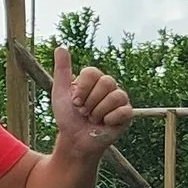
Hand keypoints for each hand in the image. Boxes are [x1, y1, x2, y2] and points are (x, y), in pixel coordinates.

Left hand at [50, 45, 132, 161]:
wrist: (75, 140)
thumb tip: (61, 46)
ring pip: (115, 96)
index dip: (82, 88)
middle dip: (90, 101)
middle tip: (84, 112)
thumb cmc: (68, 117)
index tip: (75, 101)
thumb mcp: (60, 92)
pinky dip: (109, 119)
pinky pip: (123, 111)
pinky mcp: (127, 114)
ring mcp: (120, 100)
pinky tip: (104, 124)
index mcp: (95, 79)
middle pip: (106, 82)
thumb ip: (62, 70)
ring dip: (98, 112)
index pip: (93, 72)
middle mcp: (109, 86)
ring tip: (93, 119)